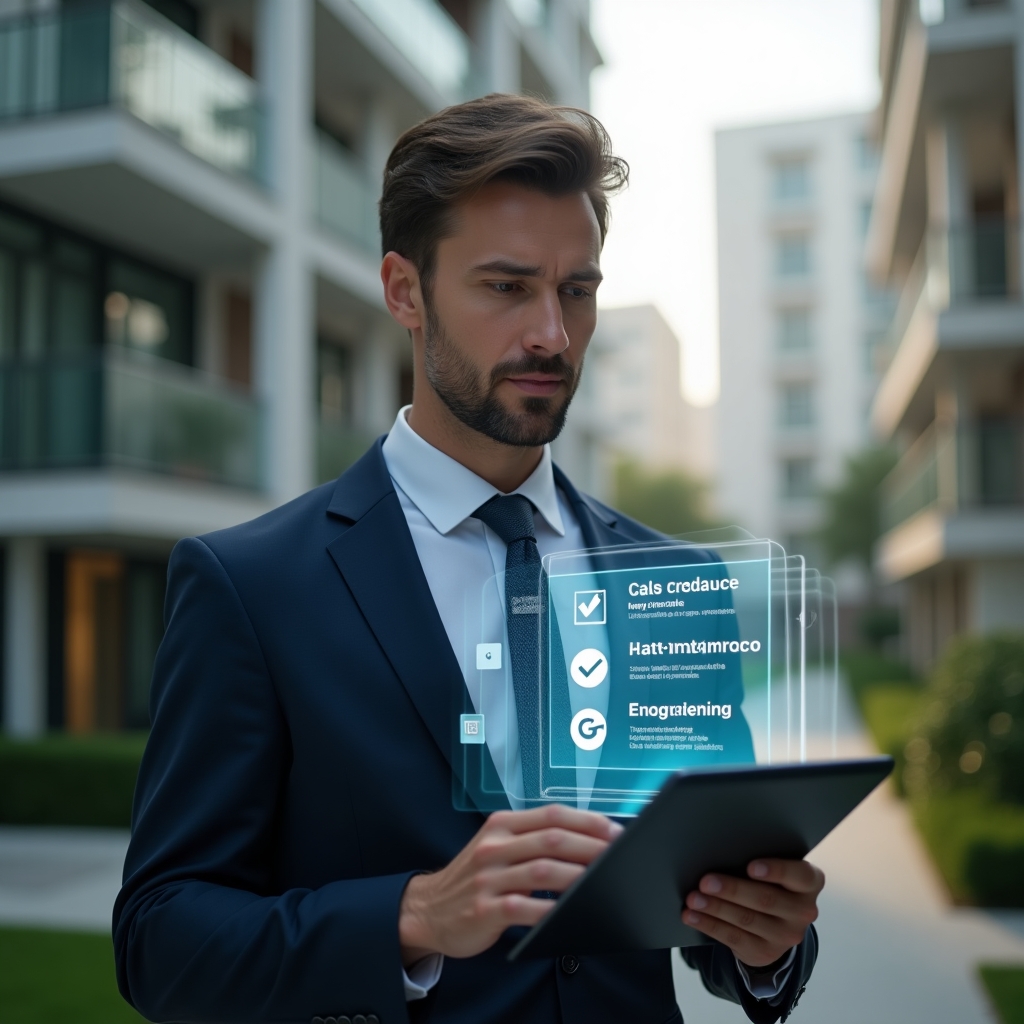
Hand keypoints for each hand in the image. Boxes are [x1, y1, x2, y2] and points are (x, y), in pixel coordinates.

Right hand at [398, 805, 621, 963]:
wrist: (429, 909)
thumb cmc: (474, 878)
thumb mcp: (497, 847)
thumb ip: (533, 841)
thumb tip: (587, 841)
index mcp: (502, 825)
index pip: (552, 814)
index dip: (588, 820)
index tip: (615, 831)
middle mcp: (495, 846)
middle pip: (552, 838)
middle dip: (592, 846)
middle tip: (619, 856)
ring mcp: (488, 878)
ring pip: (543, 870)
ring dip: (579, 876)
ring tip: (604, 883)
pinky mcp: (485, 909)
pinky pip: (525, 908)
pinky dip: (553, 910)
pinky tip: (572, 913)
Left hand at [682, 859, 823, 967]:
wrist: (774, 924)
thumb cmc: (768, 882)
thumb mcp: (775, 871)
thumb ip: (760, 861)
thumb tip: (722, 850)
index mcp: (809, 884)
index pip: (801, 876)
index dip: (777, 871)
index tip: (751, 866)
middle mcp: (803, 912)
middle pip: (766, 899)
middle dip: (732, 890)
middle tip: (705, 881)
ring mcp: (785, 936)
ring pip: (746, 919)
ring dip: (715, 908)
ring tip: (693, 898)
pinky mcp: (764, 952)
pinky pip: (733, 937)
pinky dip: (709, 924)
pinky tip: (692, 916)